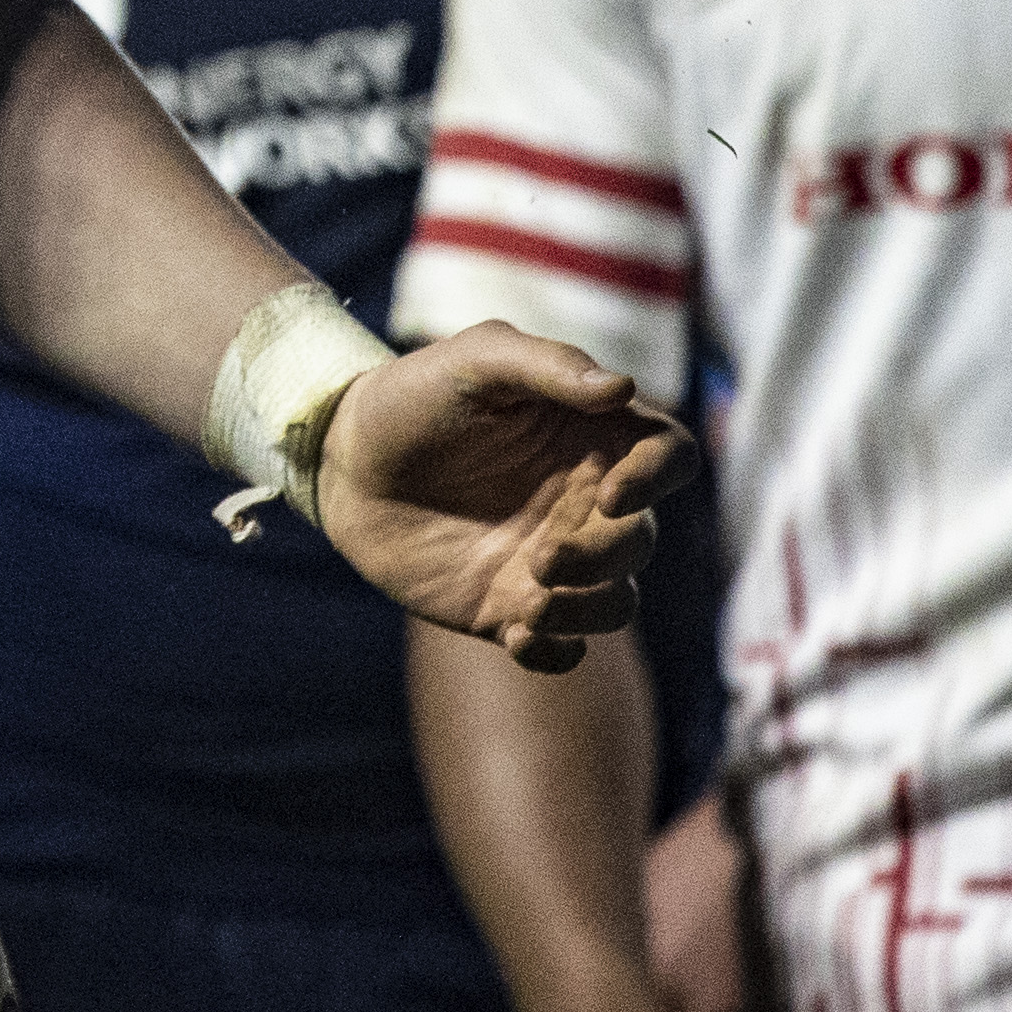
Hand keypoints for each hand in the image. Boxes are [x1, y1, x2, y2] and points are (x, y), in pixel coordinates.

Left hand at [314, 320, 687, 668]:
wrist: (342, 459)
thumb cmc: (414, 396)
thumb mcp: (474, 360)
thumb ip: (546, 365)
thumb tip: (621, 389)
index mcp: (592, 437)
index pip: (669, 457)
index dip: (658, 478)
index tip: (613, 493)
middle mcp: (585, 502)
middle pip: (641, 540)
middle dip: (605, 558)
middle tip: (542, 558)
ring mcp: (552, 558)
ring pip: (618, 601)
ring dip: (589, 610)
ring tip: (529, 605)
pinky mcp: (511, 607)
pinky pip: (563, 647)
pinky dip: (556, 652)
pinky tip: (518, 637)